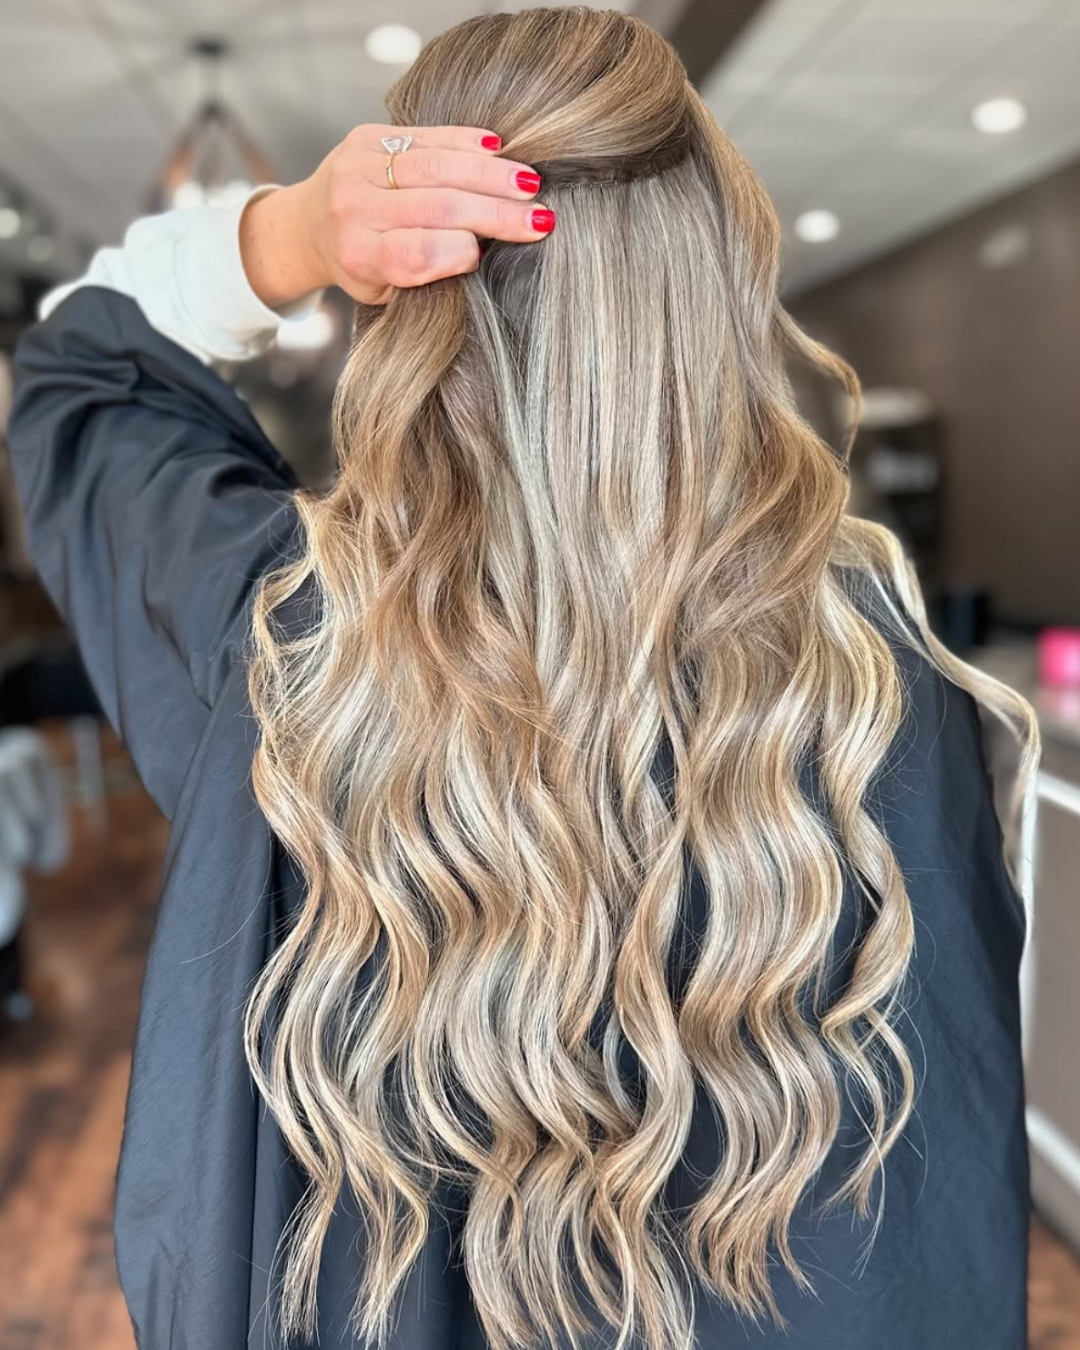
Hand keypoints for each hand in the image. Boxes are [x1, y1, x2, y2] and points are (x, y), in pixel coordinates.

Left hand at [239, 124, 554, 308]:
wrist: (309, 225)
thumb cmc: (362, 268)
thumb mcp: (388, 292)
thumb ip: (426, 278)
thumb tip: (485, 256)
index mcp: (360, 257)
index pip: (418, 253)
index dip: (460, 252)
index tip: (489, 255)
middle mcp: (354, 209)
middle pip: (436, 207)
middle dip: (495, 213)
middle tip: (542, 219)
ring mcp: (357, 168)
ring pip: (435, 165)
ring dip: (490, 174)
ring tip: (530, 184)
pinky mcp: (366, 137)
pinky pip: (426, 135)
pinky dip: (466, 143)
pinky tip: (500, 151)